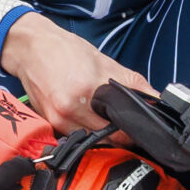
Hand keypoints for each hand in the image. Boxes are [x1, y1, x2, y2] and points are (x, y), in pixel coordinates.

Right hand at [2, 10, 150, 133]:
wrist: (32, 48)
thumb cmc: (67, 51)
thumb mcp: (106, 62)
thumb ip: (133, 83)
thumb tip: (157, 99)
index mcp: (88, 90)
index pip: (119, 127)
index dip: (133, 131)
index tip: (141, 128)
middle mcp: (70, 109)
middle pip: (104, 138)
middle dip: (119, 135)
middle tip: (127, 125)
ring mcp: (57, 119)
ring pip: (89, 141)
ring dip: (101, 136)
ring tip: (108, 122)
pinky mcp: (49, 124)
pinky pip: (73, 136)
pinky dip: (84, 132)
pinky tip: (89, 120)